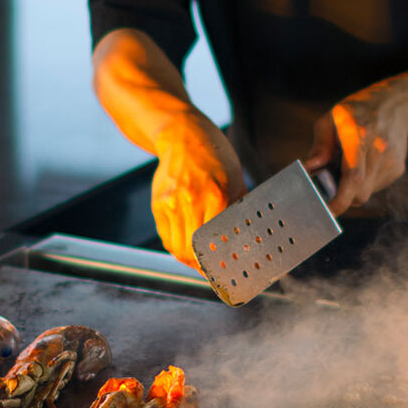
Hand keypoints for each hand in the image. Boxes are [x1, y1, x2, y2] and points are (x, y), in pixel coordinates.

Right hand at [151, 117, 246, 268]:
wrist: (182, 136)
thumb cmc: (215, 156)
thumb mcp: (235, 181)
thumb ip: (239, 212)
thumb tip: (249, 241)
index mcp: (216, 196)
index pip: (216, 243)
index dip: (219, 263)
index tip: (228, 271)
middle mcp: (190, 201)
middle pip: (191, 252)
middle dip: (202, 267)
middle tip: (214, 270)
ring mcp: (170, 203)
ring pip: (176, 248)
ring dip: (188, 259)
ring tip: (201, 261)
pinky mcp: (158, 203)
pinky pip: (165, 236)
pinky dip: (176, 246)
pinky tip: (187, 245)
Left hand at [303, 83, 407, 215]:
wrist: (396, 104)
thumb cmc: (357, 110)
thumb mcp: (331, 118)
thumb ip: (320, 145)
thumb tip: (311, 168)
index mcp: (359, 135)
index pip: (354, 176)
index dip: (340, 198)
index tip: (327, 210)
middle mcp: (379, 150)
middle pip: (360, 192)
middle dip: (341, 195)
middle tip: (329, 181)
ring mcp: (392, 161)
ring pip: (366, 193)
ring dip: (352, 188)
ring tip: (348, 164)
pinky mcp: (398, 168)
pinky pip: (375, 187)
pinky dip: (364, 182)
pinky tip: (363, 163)